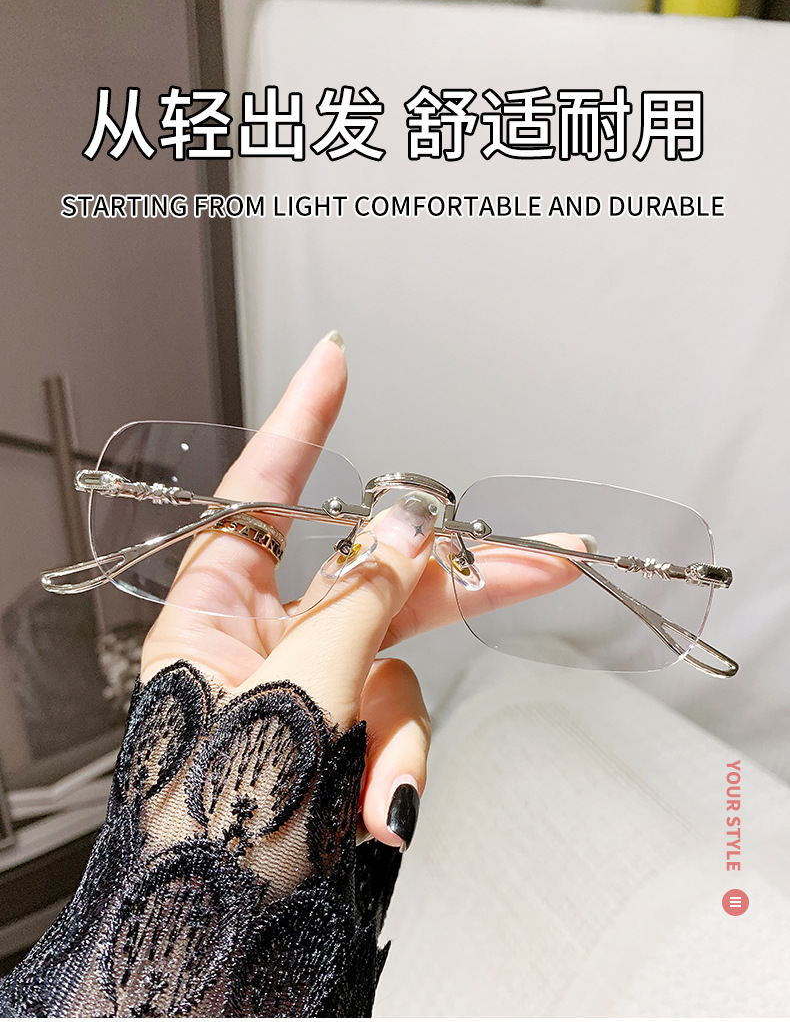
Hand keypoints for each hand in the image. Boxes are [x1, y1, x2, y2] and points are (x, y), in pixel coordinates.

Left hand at [142, 334, 581, 848]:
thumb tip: (402, 530)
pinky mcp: (340, 729)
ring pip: (396, 659)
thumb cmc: (211, 820)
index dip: (303, 423)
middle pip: (369, 575)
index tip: (335, 363)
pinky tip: (382, 806)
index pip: (263, 491)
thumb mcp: (291, 697)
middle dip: (449, 573)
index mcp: (213, 609)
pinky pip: (395, 721)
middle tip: (540, 552)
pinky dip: (400, 763)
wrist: (214, 931)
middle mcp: (261, 635)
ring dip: (405, 725)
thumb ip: (356, 607)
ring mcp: (308, 683)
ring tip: (386, 782)